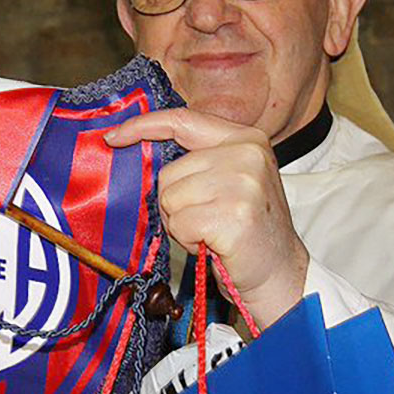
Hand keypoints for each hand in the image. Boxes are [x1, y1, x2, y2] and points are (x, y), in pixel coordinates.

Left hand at [104, 108, 308, 327]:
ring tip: (212, 232)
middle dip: (176, 203)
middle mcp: (247, 153)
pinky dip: (190, 240)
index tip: (114, 137)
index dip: (142, 127)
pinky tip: (214, 244)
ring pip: (170, 198)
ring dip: (183, 223)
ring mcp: (243, 182)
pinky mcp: (234, 213)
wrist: (280, 272)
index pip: (182, 121)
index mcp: (245, 138)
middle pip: (169, 172)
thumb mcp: (230, 179)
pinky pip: (181, 223)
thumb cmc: (246, 229)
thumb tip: (138, 149)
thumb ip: (196, 160)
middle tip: (206, 220)